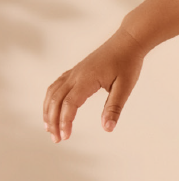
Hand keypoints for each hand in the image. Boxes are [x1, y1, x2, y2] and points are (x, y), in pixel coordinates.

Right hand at [43, 28, 146, 142]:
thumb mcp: (125, 87)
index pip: (69, 104)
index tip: (66, 137)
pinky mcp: (76, 71)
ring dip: (48, 111)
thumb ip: (114, 108)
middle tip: (56, 139)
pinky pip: (56, 86)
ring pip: (52, 93)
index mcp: (86, 79)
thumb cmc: (128, 62)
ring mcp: (74, 72)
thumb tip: (108, 128)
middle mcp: (75, 75)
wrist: (128, 41)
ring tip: (50, 128)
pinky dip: (51, 100)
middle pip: (55, 100)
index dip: (65, 122)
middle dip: (53, 121)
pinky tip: (53, 109)